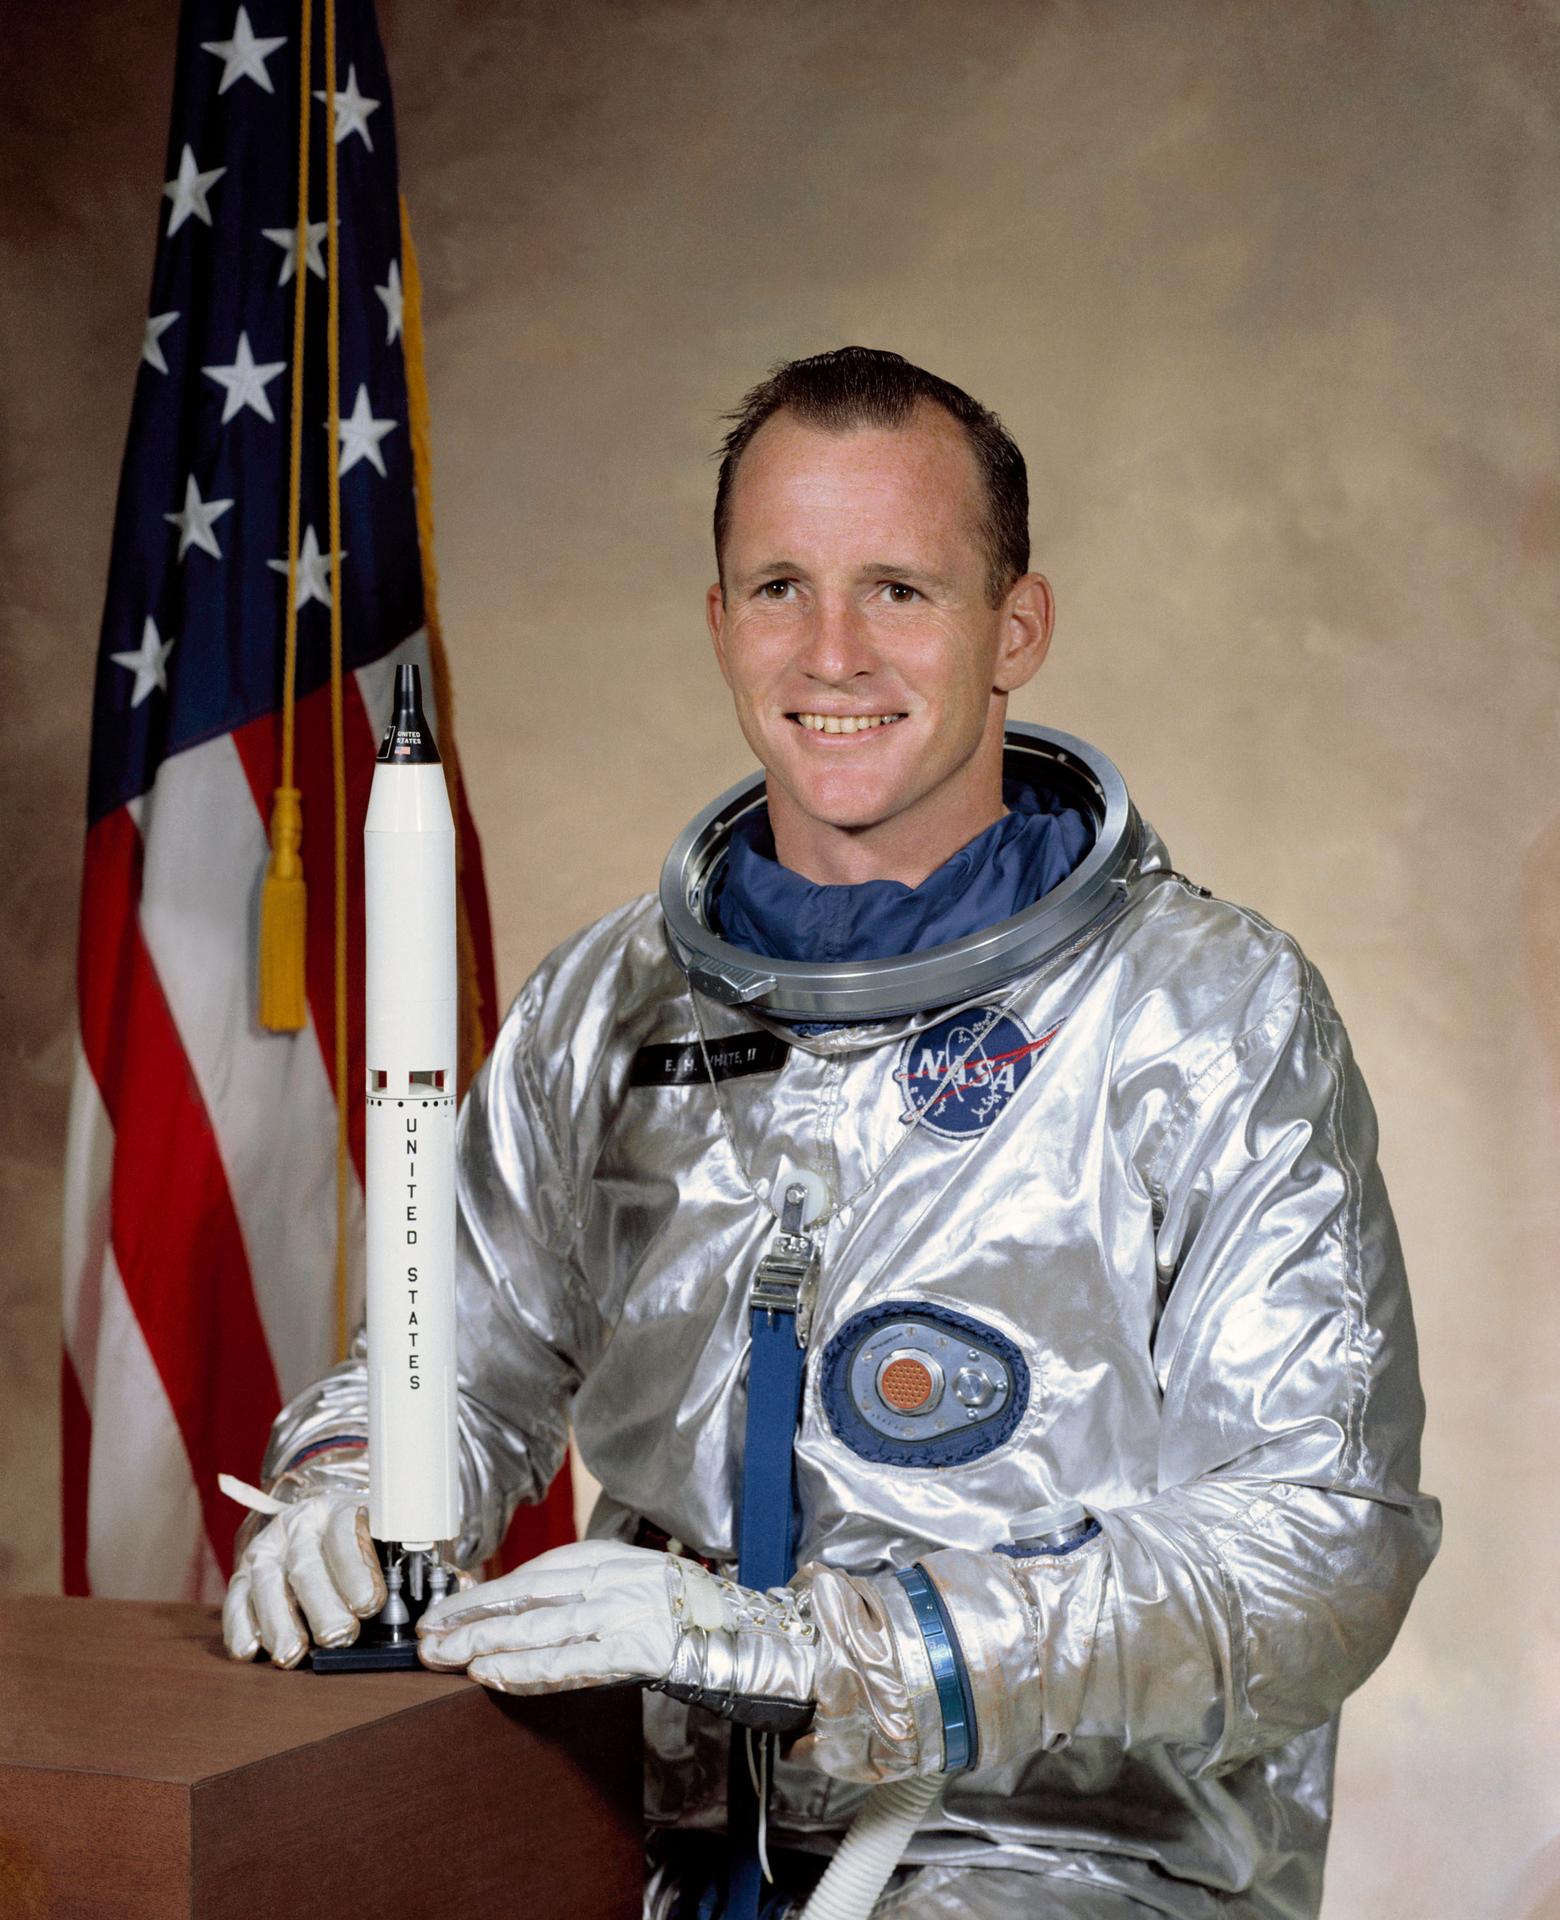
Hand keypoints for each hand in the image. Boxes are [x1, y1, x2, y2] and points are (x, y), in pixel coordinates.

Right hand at [222, 1492, 385, 1666]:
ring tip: (292, 1654)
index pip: (344, 1533)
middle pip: (306, 1564)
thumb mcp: (380, 1536)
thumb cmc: (358, 1543)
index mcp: (337, 1511)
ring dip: (279, 1622)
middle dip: (322, 1604)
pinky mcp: (242, 1576)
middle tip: (339, 1635)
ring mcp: (266, 1550)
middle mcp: (297, 1527)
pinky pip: (236, 1600)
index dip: (355, 1569)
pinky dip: (239, 1626)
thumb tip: (424, 1590)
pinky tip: (249, 1650)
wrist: (314, 1526)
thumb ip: (399, 1557)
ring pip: (267, 1584)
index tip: (368, 1604)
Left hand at [417, 1539, 815, 1730]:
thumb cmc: (693, 1611)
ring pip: (540, 1628)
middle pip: (529, 1599)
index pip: (535, 1574)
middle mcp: (614, 1580)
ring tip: (444, 1656)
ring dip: (486, 1644)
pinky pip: (572, 1662)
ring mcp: (624, 1613)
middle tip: (426, 1636)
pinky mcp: (636, 1649)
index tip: (445, 1608)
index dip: (486, 1592)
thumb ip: (587, 1591)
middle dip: (471, 1618)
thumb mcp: (636, 1582)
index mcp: (613, 1560)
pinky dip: (529, 1670)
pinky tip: (494, 1676)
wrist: (755, 1633)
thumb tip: (524, 1608)